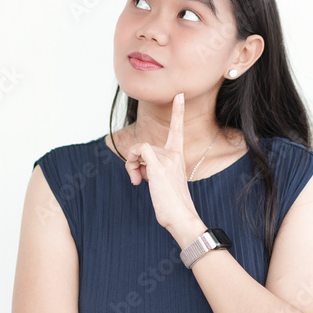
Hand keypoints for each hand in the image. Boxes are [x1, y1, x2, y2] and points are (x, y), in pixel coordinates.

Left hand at [125, 92, 199, 229]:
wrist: (181, 217)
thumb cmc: (171, 203)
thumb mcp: (163, 181)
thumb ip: (152, 168)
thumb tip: (138, 167)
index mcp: (177, 156)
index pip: (178, 129)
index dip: (178, 112)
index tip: (179, 95)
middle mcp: (174, 154)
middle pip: (144, 145)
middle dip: (134, 160)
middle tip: (136, 179)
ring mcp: (168, 159)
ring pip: (138, 149)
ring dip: (131, 165)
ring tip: (137, 182)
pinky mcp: (159, 167)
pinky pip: (140, 151)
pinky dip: (132, 161)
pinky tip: (137, 179)